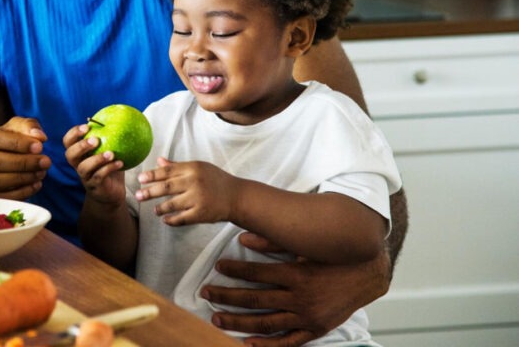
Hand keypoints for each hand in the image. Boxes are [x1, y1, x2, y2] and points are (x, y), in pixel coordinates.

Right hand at [0, 116, 50, 199]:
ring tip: (41, 173)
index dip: (17, 143)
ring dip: (22, 178)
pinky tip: (35, 185)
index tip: (39, 146)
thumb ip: (28, 126)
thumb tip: (39, 136)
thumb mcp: (16, 126)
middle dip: (23, 163)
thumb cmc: (5, 138)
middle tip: (45, 162)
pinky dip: (19, 193)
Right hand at [63, 123, 125, 204]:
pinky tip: (120, 163)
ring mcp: (85, 177)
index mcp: (79, 154)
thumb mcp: (109, 151)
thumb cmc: (109, 168)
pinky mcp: (94, 187)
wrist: (111, 193)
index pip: (68, 142)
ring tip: (111, 154)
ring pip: (84, 167)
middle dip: (81, 146)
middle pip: (70, 155)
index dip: (73, 133)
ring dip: (97, 159)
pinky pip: (99, 177)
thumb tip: (122, 117)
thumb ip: (110, 138)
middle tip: (95, 139)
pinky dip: (109, 169)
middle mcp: (78, 165)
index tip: (87, 126)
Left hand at [135, 158, 234, 225]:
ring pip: (171, 204)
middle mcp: (194, 182)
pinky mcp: (202, 214)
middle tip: (138, 195)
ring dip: (160, 208)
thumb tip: (159, 160)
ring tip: (154, 210)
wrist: (237, 196)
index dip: (152, 175)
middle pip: (166, 187)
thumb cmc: (216, 180)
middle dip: (149, 191)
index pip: (167, 171)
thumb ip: (178, 166)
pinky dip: (171, 220)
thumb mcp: (199, 168)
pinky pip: (181, 219)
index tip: (140, 178)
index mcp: (193, 168)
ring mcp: (198, 198)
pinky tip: (165, 220)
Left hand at [201, 232, 391, 346]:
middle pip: (255, 300)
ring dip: (238, 322)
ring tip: (216, 318)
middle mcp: (300, 298)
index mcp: (297, 274)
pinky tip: (247, 343)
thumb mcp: (305, 245)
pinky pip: (288, 342)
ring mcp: (307, 317)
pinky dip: (267, 345)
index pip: (257, 273)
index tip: (218, 266)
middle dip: (226, 297)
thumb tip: (244, 236)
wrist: (367, 274)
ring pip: (265, 323)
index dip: (235, 269)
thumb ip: (274, 241)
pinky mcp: (315, 329)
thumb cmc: (334, 256)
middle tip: (206, 293)